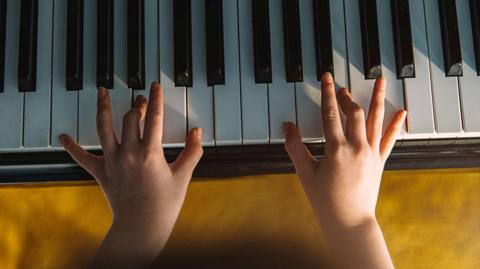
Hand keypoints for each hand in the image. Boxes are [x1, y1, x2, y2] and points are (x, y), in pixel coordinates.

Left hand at [60, 83, 202, 268]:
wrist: (142, 227)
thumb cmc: (164, 205)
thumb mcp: (183, 176)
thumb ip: (192, 151)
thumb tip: (197, 131)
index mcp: (150, 153)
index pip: (154, 118)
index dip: (156, 99)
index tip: (155, 86)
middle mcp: (129, 153)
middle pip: (130, 119)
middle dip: (137, 105)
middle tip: (140, 98)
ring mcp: (113, 161)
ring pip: (104, 128)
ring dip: (103, 108)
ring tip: (101, 92)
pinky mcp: (101, 172)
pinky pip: (82, 158)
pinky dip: (72, 147)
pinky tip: (64, 137)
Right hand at [284, 73, 404, 267]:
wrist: (349, 221)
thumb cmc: (325, 200)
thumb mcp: (305, 173)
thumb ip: (295, 147)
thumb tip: (288, 127)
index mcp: (337, 149)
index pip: (331, 114)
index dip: (328, 93)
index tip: (327, 78)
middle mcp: (357, 148)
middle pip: (354, 113)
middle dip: (346, 97)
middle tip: (340, 87)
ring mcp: (371, 154)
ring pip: (375, 119)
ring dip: (376, 98)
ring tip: (380, 80)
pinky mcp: (379, 161)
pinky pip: (389, 139)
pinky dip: (396, 124)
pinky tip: (401, 111)